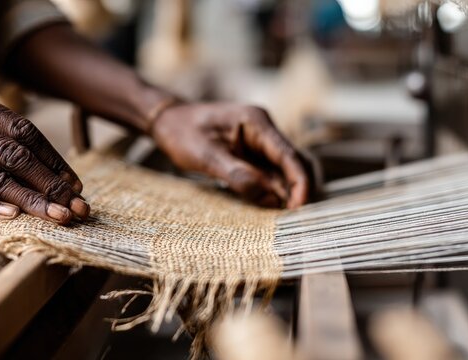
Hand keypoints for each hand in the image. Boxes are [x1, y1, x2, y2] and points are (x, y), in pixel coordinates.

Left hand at [150, 103, 309, 208]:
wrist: (168, 121)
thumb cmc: (182, 133)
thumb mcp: (205, 156)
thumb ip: (237, 175)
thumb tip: (269, 198)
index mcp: (256, 123)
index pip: (288, 154)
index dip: (299, 182)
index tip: (298, 207)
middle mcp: (264, 130)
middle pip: (296, 161)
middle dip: (299, 188)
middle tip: (293, 217)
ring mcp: (261, 142)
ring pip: (287, 169)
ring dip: (288, 191)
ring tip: (283, 215)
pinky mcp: (254, 154)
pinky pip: (272, 173)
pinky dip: (275, 190)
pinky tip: (271, 206)